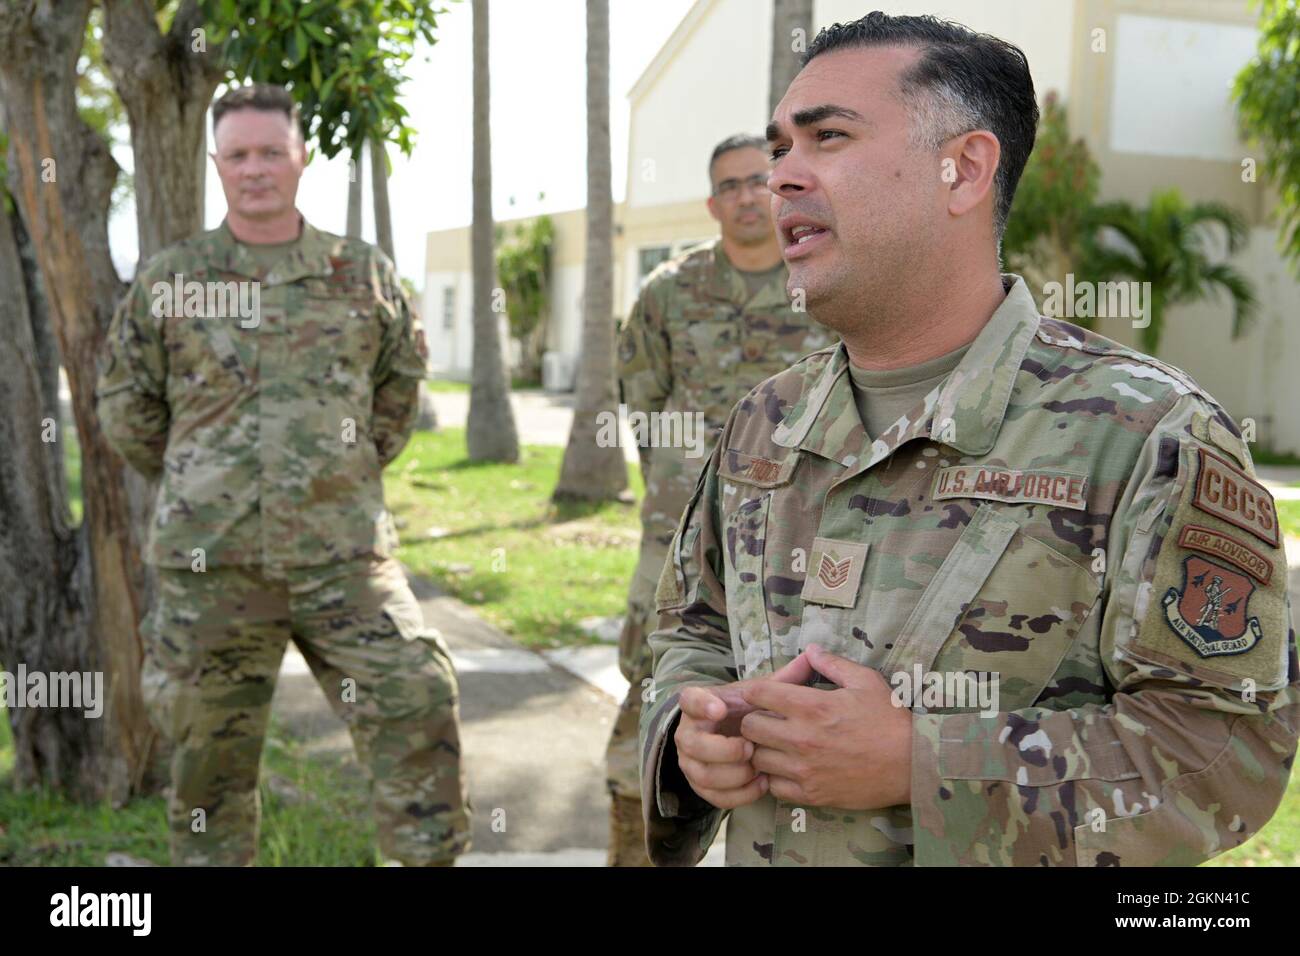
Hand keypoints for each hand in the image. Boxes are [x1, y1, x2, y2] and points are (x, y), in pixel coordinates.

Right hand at [674, 654, 815, 809]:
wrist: (740, 738)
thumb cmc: (753, 712)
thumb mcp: (764, 694)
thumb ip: (783, 679)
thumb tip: (810, 656)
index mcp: (701, 705)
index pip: (689, 699)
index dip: (701, 704)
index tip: (721, 708)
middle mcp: (689, 732)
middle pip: (692, 743)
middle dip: (722, 749)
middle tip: (749, 748)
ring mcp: (691, 761)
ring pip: (702, 774)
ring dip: (732, 774)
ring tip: (758, 768)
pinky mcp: (701, 785)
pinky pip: (712, 796)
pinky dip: (738, 793)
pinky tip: (761, 784)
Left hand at [739, 643, 912, 809]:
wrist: (913, 765)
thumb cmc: (890, 720)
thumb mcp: (866, 681)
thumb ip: (833, 664)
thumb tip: (810, 650)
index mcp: (813, 707)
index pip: (759, 693)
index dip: (755, 691)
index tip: (761, 694)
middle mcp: (802, 738)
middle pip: (750, 727)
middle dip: (754, 719)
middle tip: (768, 719)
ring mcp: (804, 769)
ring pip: (758, 758)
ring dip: (762, 749)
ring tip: (776, 745)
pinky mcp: (811, 794)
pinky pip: (774, 786)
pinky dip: (776, 776)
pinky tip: (788, 768)